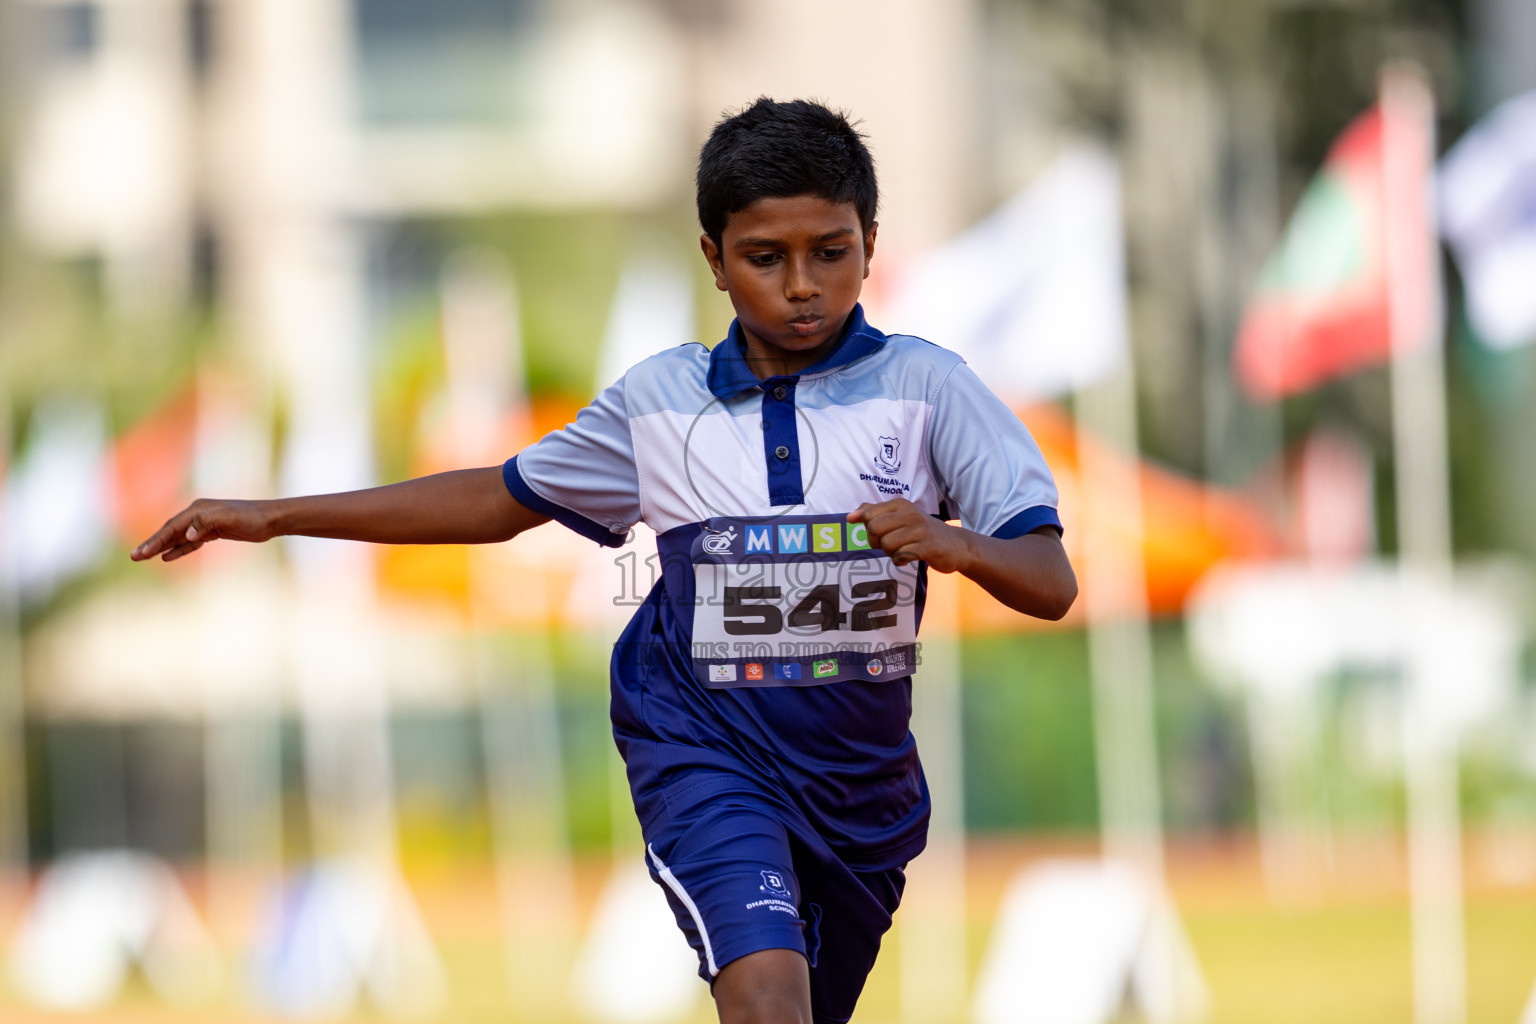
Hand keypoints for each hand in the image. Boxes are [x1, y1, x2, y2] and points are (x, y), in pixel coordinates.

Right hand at [131, 498, 275, 562]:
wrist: (271, 520)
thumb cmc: (252, 518)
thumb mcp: (230, 518)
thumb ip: (206, 523)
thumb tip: (188, 534)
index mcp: (198, 509)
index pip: (171, 527)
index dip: (155, 541)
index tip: (141, 553)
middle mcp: (198, 514)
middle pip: (169, 531)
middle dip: (151, 544)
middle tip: (134, 557)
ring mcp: (204, 523)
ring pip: (178, 537)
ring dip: (161, 547)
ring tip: (143, 557)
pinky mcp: (213, 532)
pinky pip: (190, 542)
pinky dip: (178, 549)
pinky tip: (167, 557)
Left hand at [848, 498, 973, 571]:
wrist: (956, 545)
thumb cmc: (921, 532)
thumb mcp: (899, 517)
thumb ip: (874, 513)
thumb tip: (850, 516)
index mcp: (900, 504)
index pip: (868, 515)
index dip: (868, 529)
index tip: (880, 534)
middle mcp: (910, 513)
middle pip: (874, 529)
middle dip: (878, 542)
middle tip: (891, 545)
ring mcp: (919, 529)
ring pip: (887, 544)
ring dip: (890, 553)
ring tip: (903, 550)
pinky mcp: (927, 546)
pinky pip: (900, 556)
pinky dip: (900, 561)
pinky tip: (909, 558)